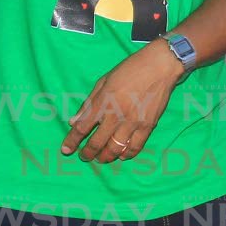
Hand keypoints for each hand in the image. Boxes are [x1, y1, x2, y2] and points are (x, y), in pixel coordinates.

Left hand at [60, 42, 183, 163]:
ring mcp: (133, 122)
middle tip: (85, 156)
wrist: (160, 67)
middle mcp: (116, 115)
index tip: (66, 150)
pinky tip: (122, 155)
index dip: (72, 141)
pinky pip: (135, 147)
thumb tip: (74, 121)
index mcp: (103, 102)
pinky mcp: (148, 126)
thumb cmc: (129, 70)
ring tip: (102, 158)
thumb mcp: (103, 81)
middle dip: (88, 153)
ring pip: (115, 149)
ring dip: (106, 157)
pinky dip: (127, 154)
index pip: (82, 127)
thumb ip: (89, 103)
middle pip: (97, 142)